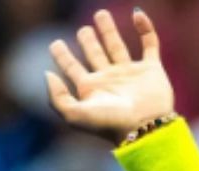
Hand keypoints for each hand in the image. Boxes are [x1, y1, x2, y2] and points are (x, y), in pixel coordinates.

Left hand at [45, 9, 175, 143]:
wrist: (144, 128)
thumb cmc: (108, 123)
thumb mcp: (74, 114)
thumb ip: (57, 97)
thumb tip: (47, 74)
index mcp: (89, 89)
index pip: (72, 68)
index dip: (62, 56)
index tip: (54, 43)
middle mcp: (108, 79)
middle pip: (94, 55)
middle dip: (87, 41)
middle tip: (83, 30)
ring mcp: (130, 73)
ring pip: (117, 46)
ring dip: (109, 31)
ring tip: (100, 14)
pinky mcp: (151, 69)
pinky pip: (149, 44)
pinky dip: (145, 29)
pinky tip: (137, 14)